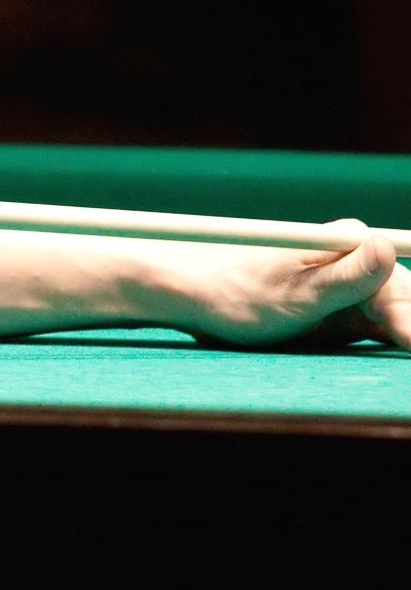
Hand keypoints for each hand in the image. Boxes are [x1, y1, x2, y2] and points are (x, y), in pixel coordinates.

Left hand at [177, 225, 410, 350]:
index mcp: (344, 243)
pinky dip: (391, 335)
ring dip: (403, 329)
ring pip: (393, 310)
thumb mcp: (297, 294)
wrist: (200, 298)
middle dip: (409, 325)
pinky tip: (400, 344)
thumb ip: (346, 277)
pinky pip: (377, 321)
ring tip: (407, 346)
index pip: (394, 286)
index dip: (407, 317)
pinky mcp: (342, 304)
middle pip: (400, 296)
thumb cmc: (240, 295)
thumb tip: (385, 246)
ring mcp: (348, 281)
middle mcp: (351, 256)